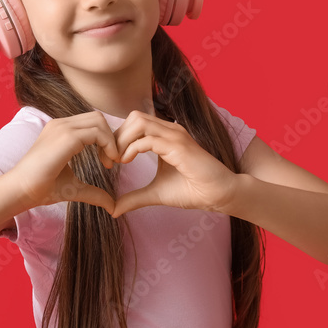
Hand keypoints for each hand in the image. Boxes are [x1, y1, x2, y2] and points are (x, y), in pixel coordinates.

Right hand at [7, 111, 120, 213]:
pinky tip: (107, 164)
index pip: (91, 123)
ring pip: (99, 121)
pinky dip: (108, 145)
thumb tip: (113, 206)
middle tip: (111, 161)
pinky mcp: (66, 137)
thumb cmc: (41, 188)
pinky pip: (97, 132)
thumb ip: (94, 193)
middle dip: (111, 137)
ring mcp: (62, 128)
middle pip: (98, 118)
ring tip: (109, 163)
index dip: (105, 139)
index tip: (108, 162)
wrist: (20, 190)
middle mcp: (61, 124)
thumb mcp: (74, 188)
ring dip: (111, 141)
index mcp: (60, 130)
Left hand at [109, 111, 237, 218]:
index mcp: (164, 135)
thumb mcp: (155, 193)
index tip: (108, 160)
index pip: (133, 123)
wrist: (219, 195)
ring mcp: (175, 135)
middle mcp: (170, 130)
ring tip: (116, 160)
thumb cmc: (192, 191)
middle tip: (108, 160)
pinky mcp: (179, 146)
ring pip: (138, 121)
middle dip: (116, 136)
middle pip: (133, 116)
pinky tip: (125, 162)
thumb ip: (134, 198)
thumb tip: (113, 210)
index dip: (117, 138)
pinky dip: (132, 148)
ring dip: (122, 139)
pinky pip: (148, 139)